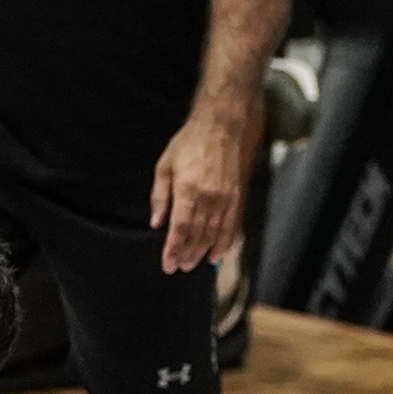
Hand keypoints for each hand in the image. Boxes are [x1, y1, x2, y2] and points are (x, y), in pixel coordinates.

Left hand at [150, 102, 251, 274]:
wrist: (220, 127)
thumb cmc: (188, 144)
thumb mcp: (164, 166)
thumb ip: (159, 197)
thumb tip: (156, 223)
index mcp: (188, 190)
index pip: (180, 229)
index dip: (173, 249)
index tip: (168, 264)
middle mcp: (209, 197)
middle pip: (198, 235)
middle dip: (187, 254)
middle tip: (179, 267)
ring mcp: (225, 198)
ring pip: (214, 233)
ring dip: (204, 252)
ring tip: (193, 264)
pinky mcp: (236, 196)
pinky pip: (231, 225)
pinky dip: (224, 242)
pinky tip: (217, 253)